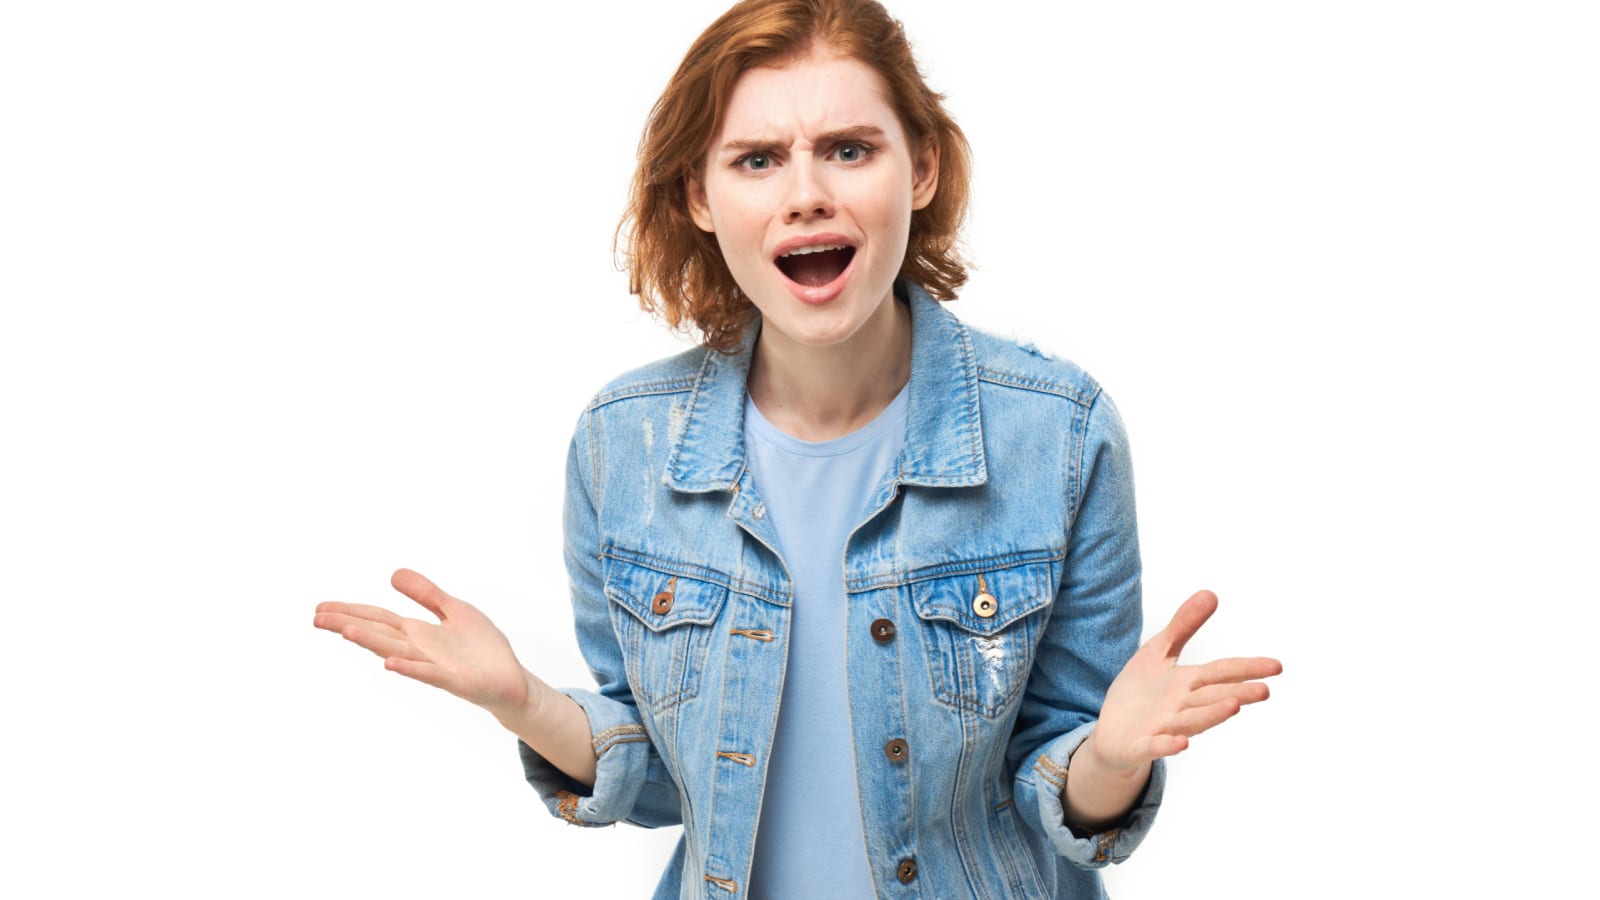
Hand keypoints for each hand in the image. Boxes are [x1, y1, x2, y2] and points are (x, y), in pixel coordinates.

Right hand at [312, 569, 531, 720]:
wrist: (511, 682)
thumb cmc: (483, 649)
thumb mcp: (454, 610)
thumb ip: (426, 594)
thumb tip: (392, 574)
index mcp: (419, 633)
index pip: (378, 618)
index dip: (350, 611)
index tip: (319, 608)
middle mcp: (420, 650)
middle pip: (379, 634)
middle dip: (348, 624)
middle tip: (315, 618)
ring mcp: (435, 666)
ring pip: (397, 652)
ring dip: (372, 642)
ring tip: (345, 630)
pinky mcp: (455, 680)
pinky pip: (429, 674)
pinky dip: (410, 669)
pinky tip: (390, 664)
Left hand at [1087, 590, 1280, 771]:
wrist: (1109, 733)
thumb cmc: (1139, 693)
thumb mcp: (1158, 652)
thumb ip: (1183, 626)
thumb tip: (1211, 593)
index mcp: (1187, 683)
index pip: (1222, 673)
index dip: (1247, 668)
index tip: (1277, 666)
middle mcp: (1181, 706)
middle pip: (1213, 698)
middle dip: (1238, 693)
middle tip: (1264, 690)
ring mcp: (1162, 727)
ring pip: (1191, 721)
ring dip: (1211, 715)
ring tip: (1234, 707)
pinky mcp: (1140, 745)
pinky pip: (1155, 745)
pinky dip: (1167, 745)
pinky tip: (1182, 743)